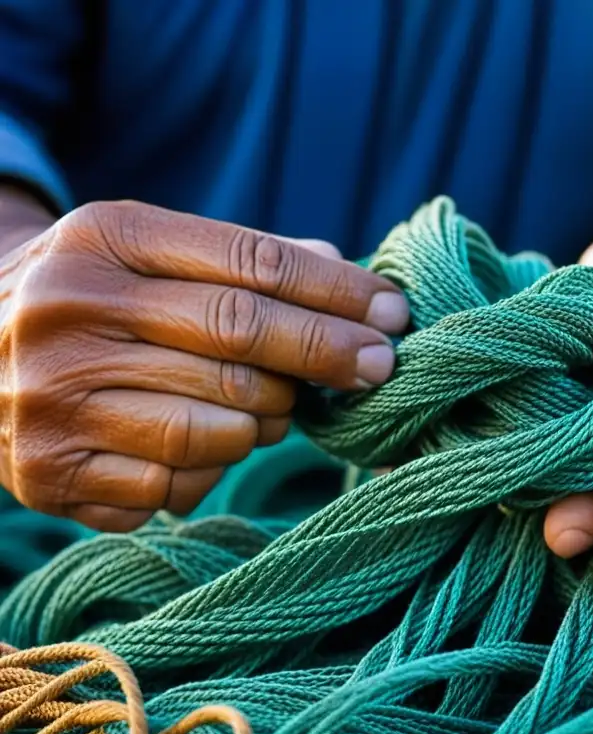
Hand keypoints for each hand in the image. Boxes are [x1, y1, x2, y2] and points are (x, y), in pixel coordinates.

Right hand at [0, 199, 407, 530]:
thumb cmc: (103, 300)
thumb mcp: (157, 254)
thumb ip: (252, 264)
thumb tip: (353, 283)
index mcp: (105, 238)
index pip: (252, 264)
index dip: (337, 293)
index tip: (394, 315)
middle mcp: (67, 311)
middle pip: (240, 338)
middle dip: (328, 355)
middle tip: (380, 367)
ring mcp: (50, 398)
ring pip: (219, 422)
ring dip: (269, 419)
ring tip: (273, 406)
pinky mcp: (49, 473)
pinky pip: (177, 486)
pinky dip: (212, 471)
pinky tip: (205, 446)